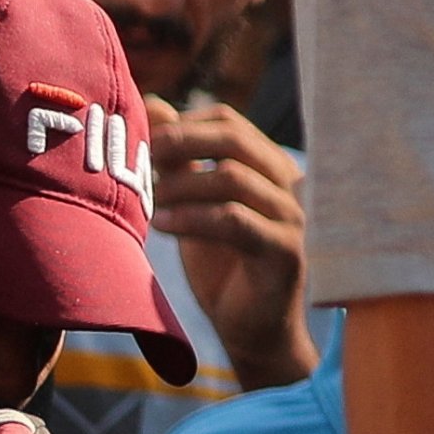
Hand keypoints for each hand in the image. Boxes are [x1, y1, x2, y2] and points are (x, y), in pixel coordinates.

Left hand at [145, 98, 314, 389]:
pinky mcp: (286, 253)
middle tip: (141, 159)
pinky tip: (161, 226)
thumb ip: (178, 159)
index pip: (228, 121)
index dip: (181, 125)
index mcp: (266, 166)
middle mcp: (287, 185)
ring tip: (148, 200)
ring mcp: (292, 217)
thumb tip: (154, 104)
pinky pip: (235, 222)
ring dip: (180, 185)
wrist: (252, 329)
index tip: (143, 142)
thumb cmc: (221, 264)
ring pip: (233, 178)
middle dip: (179, 143)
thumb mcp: (193, 203)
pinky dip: (191, 219)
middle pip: (234, 139)